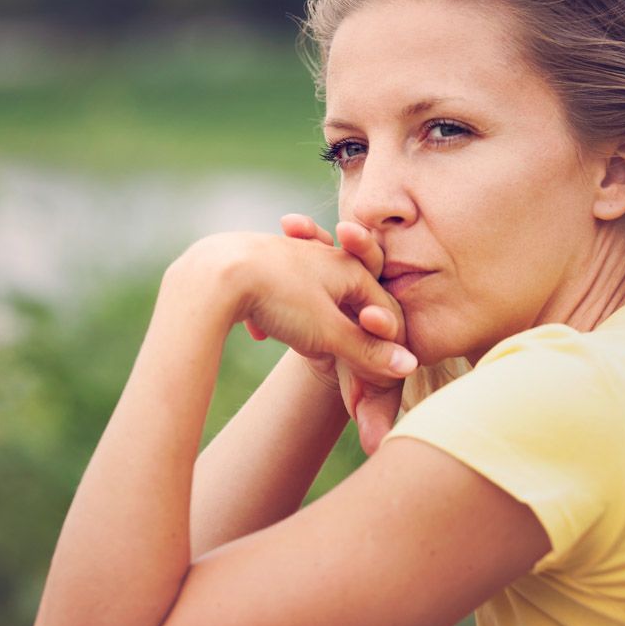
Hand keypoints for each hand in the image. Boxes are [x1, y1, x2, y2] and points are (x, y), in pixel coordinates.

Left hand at [245, 215, 405, 454]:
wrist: (215, 274)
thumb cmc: (279, 298)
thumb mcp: (328, 332)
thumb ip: (368, 349)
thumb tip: (409, 366)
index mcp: (346, 268)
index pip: (381, 302)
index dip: (385, 337)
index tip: (381, 369)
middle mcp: (320, 256)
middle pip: (347, 297)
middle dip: (344, 330)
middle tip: (334, 354)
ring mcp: (288, 256)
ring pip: (309, 294)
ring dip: (305, 322)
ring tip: (295, 340)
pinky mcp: (257, 263)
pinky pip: (275, 292)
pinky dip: (271, 315)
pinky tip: (258, 333)